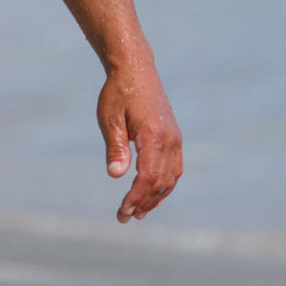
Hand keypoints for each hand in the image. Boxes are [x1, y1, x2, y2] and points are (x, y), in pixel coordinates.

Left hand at [97, 55, 182, 222]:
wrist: (135, 68)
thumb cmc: (118, 92)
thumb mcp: (110, 119)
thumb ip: (115, 148)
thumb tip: (116, 175)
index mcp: (153, 135)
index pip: (148, 177)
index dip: (136, 197)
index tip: (123, 211)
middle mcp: (170, 139)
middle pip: (161, 182)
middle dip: (144, 203)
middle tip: (125, 217)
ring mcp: (175, 138)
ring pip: (171, 178)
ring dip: (156, 198)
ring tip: (138, 213)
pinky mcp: (174, 137)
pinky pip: (174, 168)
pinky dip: (164, 185)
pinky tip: (152, 195)